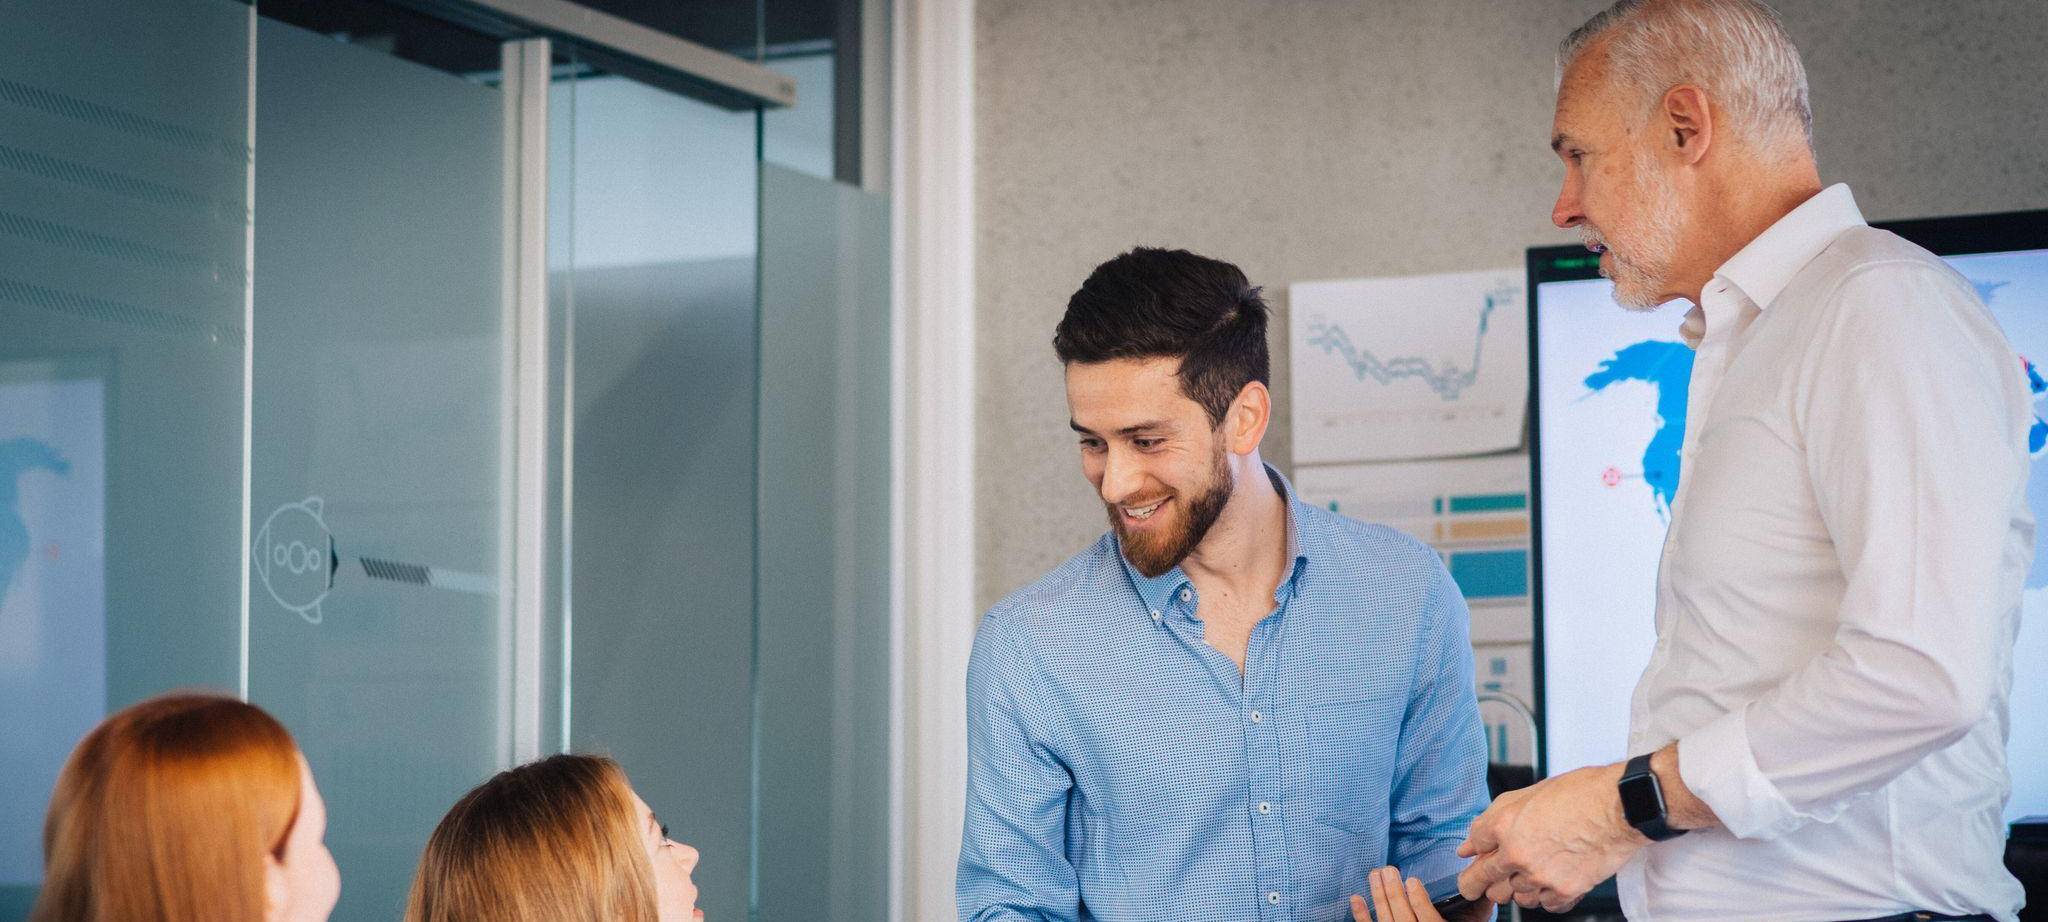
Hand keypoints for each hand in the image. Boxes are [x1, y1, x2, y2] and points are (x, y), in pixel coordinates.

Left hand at [1350, 866, 1493, 921]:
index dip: (1419, 901)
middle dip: (1394, 892)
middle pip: (1403, 918)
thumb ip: (1476, 913)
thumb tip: (1484, 890)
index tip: (1414, 880)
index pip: (1428, 921)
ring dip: (1378, 897)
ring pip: (1386, 921)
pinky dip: (1361, 915)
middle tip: (1388, 870)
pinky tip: (1356, 898)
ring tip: (1375, 875)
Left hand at [1455, 763, 1644, 912]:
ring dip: (1516, 888)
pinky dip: (1545, 896)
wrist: (1620, 807)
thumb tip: (1470, 844)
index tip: (1479, 855)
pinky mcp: (1565, 891)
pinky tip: (1551, 880)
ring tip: (1531, 871)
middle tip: (1491, 877)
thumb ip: (1492, 819)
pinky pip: (1544, 905)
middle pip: (1484, 881)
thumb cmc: (1580, 794)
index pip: (1474, 848)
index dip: (1476, 850)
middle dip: (1482, 881)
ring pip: (1514, 897)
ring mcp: (1541, 876)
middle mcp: (1518, 854)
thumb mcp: (1528, 794)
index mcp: (1504, 825)